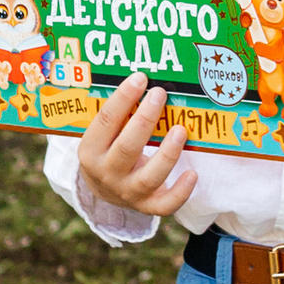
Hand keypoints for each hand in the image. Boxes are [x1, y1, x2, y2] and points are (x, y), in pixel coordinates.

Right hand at [73, 72, 195, 224]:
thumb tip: (143, 79)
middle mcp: (107, 173)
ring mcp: (127, 192)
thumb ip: (116, 114)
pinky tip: (193, 174)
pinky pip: (164, 204)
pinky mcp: (146, 205)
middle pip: (127, 148)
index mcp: (90, 151)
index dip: (123, 98)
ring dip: (167, 154)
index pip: (105, 122)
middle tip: (160, 94)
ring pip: (149, 177)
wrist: (103, 190)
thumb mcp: (101, 134)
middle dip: (145, 119)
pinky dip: (180, 192)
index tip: (140, 78)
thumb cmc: (107, 149)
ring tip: (181, 130)